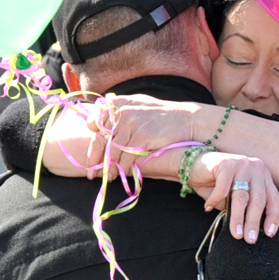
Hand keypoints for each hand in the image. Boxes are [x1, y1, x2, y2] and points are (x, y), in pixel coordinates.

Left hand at [84, 95, 202, 179]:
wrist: (186, 119)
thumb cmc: (161, 114)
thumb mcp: (138, 104)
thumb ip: (119, 112)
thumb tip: (95, 124)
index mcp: (118, 102)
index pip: (94, 123)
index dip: (92, 141)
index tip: (92, 155)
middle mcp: (122, 111)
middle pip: (100, 140)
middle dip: (95, 159)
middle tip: (91, 173)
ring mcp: (132, 124)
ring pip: (113, 152)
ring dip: (110, 167)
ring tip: (109, 176)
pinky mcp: (142, 137)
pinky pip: (126, 158)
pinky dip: (123, 168)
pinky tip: (123, 174)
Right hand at [188, 152, 278, 243]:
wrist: (197, 165)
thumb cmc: (217, 183)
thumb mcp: (234, 197)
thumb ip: (244, 208)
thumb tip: (249, 229)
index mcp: (263, 177)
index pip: (273, 199)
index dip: (273, 217)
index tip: (269, 233)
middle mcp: (257, 168)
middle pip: (258, 199)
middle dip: (254, 222)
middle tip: (250, 239)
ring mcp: (243, 164)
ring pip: (242, 196)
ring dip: (238, 217)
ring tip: (236, 233)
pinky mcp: (227, 163)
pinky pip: (223, 189)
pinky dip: (215, 201)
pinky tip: (209, 208)